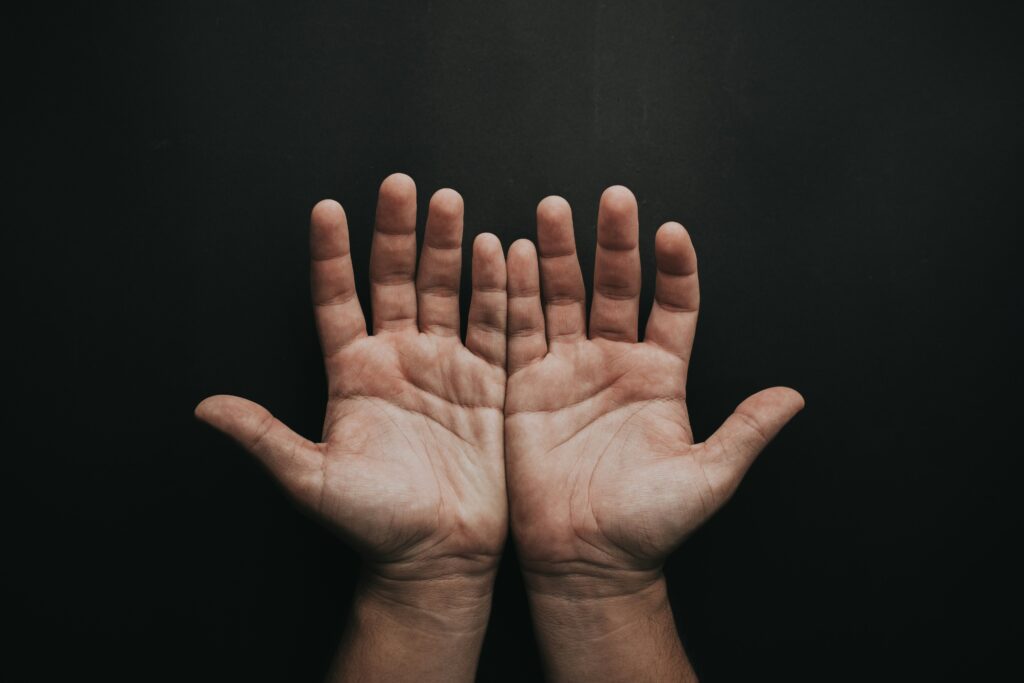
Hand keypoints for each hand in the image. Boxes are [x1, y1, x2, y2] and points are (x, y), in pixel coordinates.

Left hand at [195, 173, 508, 585]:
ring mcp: (445, 367)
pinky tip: (498, 250)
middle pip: (396, 281)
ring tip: (448, 203)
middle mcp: (398, 359)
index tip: (326, 209)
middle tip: (401, 185)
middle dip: (398, 233)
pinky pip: (493, 326)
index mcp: (353, 373)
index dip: (331, 255)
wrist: (437, 556)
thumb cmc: (372, 523)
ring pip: (445, 292)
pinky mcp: (488, 383)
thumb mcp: (312, 480)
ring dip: (446, 248)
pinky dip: (496, 289)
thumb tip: (204, 408)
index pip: (337, 300)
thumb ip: (265, 437)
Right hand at [505, 186, 804, 592]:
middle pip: (615, 288)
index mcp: (661, 377)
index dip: (674, 269)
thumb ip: (746, 431)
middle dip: (613, 243)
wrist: (586, 560)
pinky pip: (518, 331)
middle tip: (613, 198)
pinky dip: (513, 294)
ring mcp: (567, 370)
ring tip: (553, 209)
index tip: (672, 232)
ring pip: (562, 298)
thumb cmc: (649, 525)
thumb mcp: (708, 477)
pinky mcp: (525, 387)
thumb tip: (795, 396)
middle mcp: (614, 363)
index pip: (672, 307)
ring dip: (559, 254)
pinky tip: (510, 254)